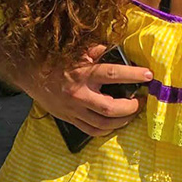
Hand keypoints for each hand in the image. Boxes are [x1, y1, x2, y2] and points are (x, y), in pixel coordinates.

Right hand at [25, 43, 152, 136]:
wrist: (32, 76)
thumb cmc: (59, 62)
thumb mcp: (79, 52)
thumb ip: (99, 51)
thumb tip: (117, 49)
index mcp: (83, 75)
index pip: (112, 74)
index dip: (133, 75)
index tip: (148, 75)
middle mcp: (79, 95)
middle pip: (110, 108)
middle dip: (131, 107)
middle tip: (141, 100)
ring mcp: (74, 110)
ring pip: (103, 124)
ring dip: (123, 120)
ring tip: (132, 112)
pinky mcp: (70, 119)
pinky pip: (92, 131)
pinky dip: (107, 129)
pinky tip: (116, 122)